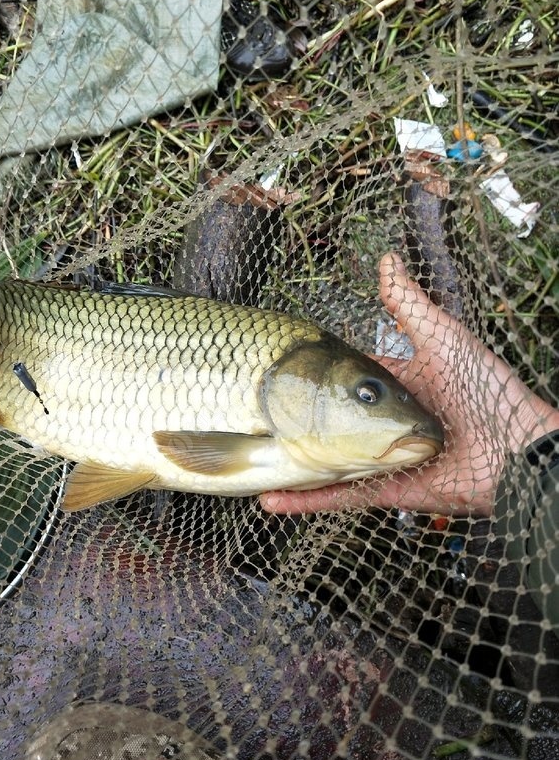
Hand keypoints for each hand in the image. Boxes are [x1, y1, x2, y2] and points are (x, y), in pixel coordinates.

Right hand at [261, 253, 558, 516]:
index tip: (271, 371)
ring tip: (244, 465)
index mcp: (392, 387)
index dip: (309, 375)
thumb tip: (387, 258)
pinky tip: (268, 500)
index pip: (342, 379)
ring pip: (322, 464)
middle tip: (244, 420)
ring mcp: (379, 461)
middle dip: (286, 426)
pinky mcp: (384, 492)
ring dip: (285, 467)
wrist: (516, 450)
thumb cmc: (483, 388)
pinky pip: (338, 497)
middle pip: (325, 424)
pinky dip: (304, 501)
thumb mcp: (442, 338)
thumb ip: (408, 305)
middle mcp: (379, 425)